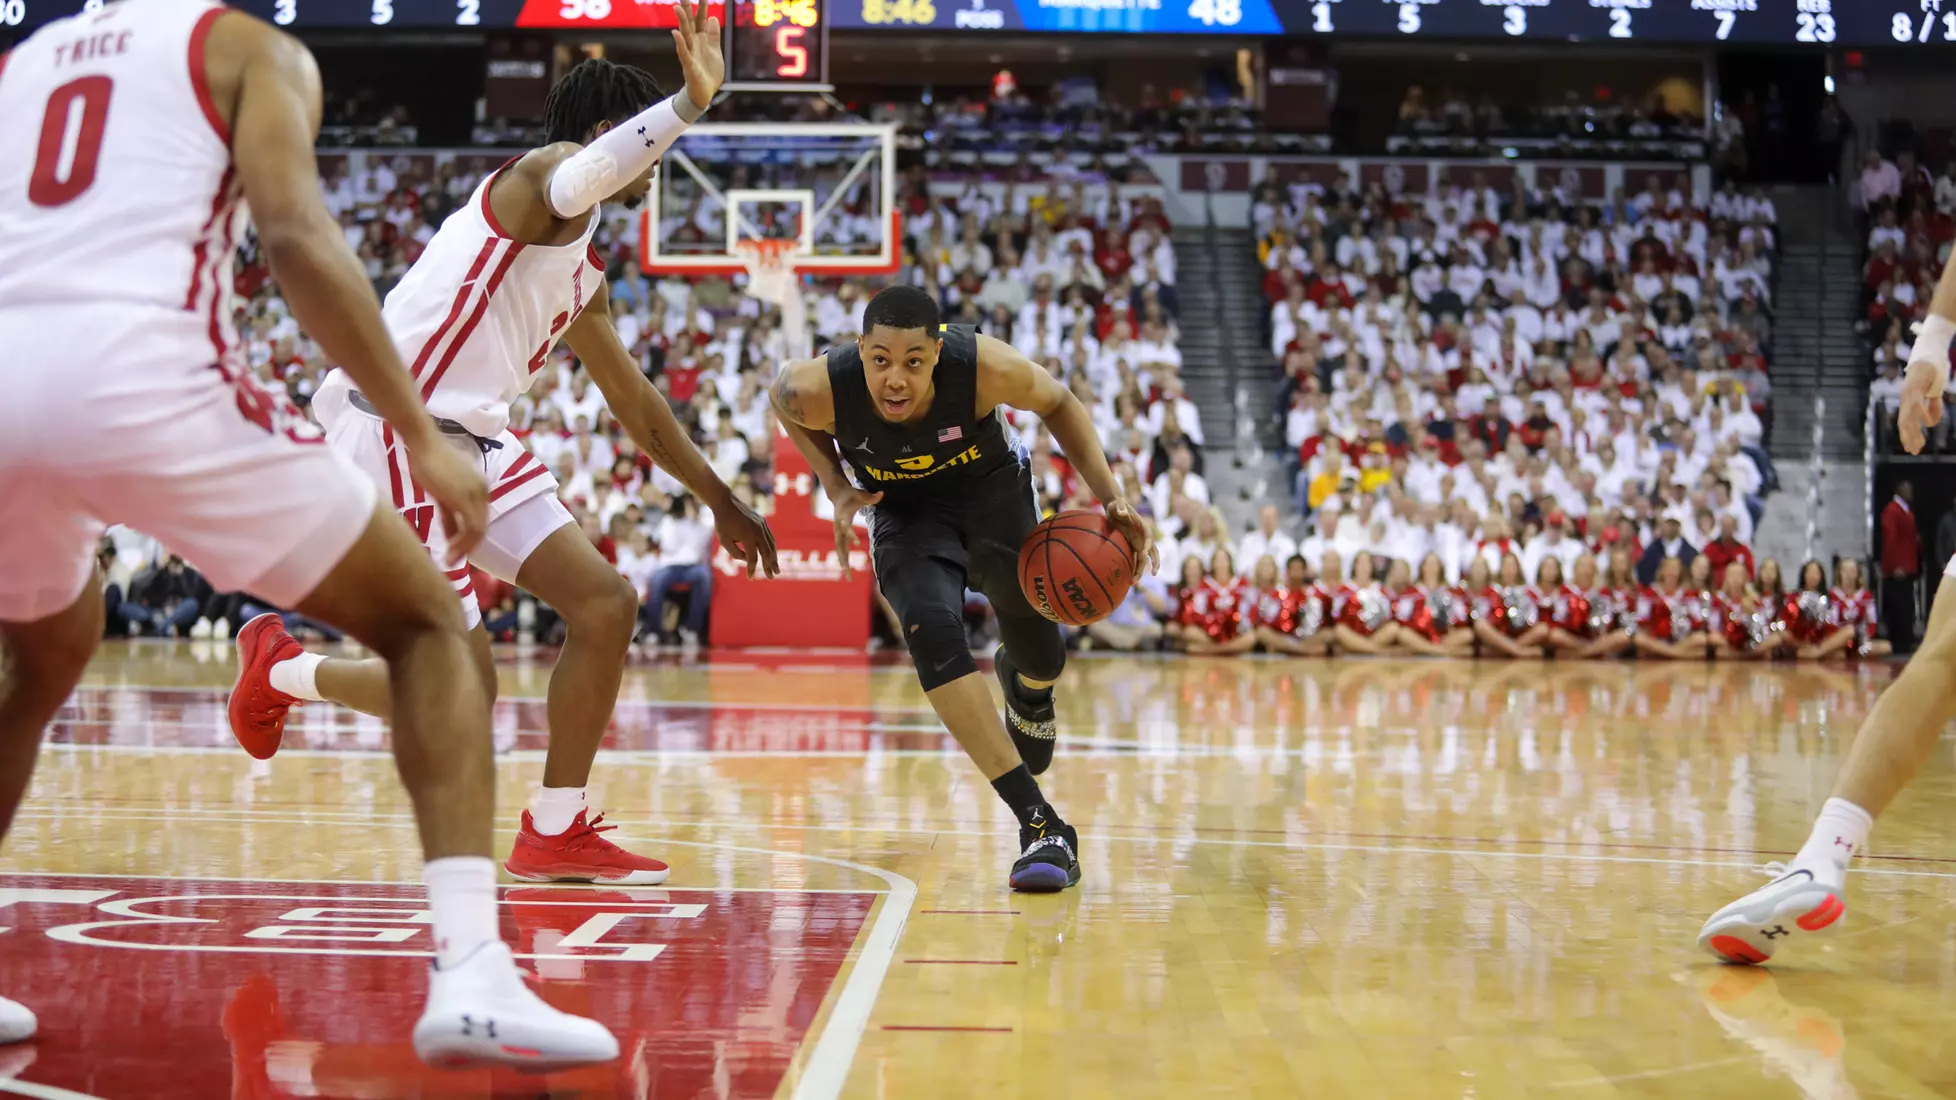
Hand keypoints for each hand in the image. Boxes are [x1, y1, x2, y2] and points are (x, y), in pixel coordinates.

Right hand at [405, 438, 488, 564]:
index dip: (470, 537)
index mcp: (481, 488)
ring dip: (465, 548)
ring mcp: (477, 493)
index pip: (480, 518)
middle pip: (482, 526)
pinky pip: (471, 528)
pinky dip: (462, 544)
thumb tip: (451, 534)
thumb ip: (449, 512)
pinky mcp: (466, 497)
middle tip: (455, 560)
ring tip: (451, 561)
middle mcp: (484, 490)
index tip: (458, 551)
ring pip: (478, 530)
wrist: (423, 443)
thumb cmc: (428, 461)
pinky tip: (451, 553)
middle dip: (469, 546)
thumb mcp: (441, 491)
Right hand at [671, 0, 723, 112]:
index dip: (702, 8)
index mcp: (700, 40)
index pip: (700, 20)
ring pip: (684, 35)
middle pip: (689, 23)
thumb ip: (713, 35)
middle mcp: (693, 44)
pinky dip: (679, 43)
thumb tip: (712, 17)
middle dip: (687, 9)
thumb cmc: (709, 72)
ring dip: (681, 21)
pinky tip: (676, 34)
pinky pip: (683, 53)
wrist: (705, 93)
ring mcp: (690, 54)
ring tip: (677, 8)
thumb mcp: (715, 50)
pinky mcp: (689, 65)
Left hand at [714, 495, 778, 578]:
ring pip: (771, 545)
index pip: (753, 558)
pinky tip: (772, 555)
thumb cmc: (723, 523)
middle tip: (772, 577)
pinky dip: (772, 547)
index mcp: (748, 537)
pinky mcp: (763, 522)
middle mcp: (758, 531)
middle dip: (769, 566)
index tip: (750, 578)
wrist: (726, 502)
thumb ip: (736, 553)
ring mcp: (762, 526)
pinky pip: (770, 537)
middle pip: (767, 553)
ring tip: (776, 569)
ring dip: (774, 558)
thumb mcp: (725, 541)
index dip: (752, 569)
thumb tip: (748, 559)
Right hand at [827, 485, 882, 579]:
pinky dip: (843, 559)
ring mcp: (837, 531)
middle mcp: (838, 526)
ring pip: (839, 550)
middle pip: (840, 544)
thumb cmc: (851, 494)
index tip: (858, 543)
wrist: (837, 494)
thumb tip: (882, 494)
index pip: (846, 527)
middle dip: (843, 558)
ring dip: (843, 563)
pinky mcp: (838, 534)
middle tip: (848, 571)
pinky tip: (847, 571)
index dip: (851, 534)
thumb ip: (871, 497)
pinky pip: (841, 549)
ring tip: (848, 577)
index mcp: (843, 516)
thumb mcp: (861, 494)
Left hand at [1105, 498, 1156, 575]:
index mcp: (1143, 526)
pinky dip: (1133, 569)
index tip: (1143, 555)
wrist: (1114, 508)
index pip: (1148, 537)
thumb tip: (1123, 512)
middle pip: (1152, 552)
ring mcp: (1139, 543)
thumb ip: (1120, 506)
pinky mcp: (1132, 546)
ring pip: (1143, 559)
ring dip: (1141, 571)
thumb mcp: (1117, 503)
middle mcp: (1143, 537)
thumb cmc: (1116, 505)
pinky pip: (1135, 560)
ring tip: (1133, 583)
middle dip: (1154, 563)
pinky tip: (1128, 580)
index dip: (1147, 546)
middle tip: (1154, 574)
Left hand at [1898, 359, 1945, 453]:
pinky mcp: (1915, 385)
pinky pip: (1916, 401)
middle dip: (1909, 438)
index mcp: (1908, 402)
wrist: (1930, 355)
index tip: (1912, 449)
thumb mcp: (1933, 395)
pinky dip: (1919, 413)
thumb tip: (1929, 423)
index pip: (1904, 423)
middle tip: (1914, 451)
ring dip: (1913, 431)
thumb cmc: (1931, 375)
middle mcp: (1905, 399)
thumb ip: (1931, 408)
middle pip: (1904, 423)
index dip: (1907, 436)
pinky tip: (1923, 422)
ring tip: (1918, 443)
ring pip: (1908, 415)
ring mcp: (1908, 392)